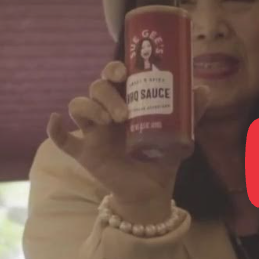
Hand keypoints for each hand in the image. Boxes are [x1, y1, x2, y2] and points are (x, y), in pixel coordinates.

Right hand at [47, 61, 208, 223]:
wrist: (153, 190)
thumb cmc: (162, 155)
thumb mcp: (180, 133)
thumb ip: (192, 112)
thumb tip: (204, 90)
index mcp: (127, 102)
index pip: (113, 77)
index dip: (113, 69)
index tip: (123, 72)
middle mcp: (107, 112)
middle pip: (95, 88)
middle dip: (107, 94)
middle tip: (124, 113)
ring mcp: (93, 132)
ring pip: (78, 106)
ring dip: (90, 108)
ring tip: (109, 122)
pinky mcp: (85, 153)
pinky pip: (63, 140)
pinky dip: (55, 129)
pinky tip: (54, 119)